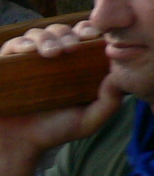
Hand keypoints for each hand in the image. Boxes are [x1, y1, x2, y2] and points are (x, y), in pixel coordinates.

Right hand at [0, 26, 122, 165]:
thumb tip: (119, 77)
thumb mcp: (88, 120)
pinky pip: (13, 45)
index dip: (90, 29)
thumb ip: (109, 103)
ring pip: (39, 33)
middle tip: (72, 47)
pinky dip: (22, 43)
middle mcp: (53, 55)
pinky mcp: (8, 64)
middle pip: (62, 30)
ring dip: (47, 38)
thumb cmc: (56, 130)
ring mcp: (29, 58)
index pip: (84, 33)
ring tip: (53, 53)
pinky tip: (29, 51)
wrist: (19, 145)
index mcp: (75, 61)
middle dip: (68, 34)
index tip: (94, 36)